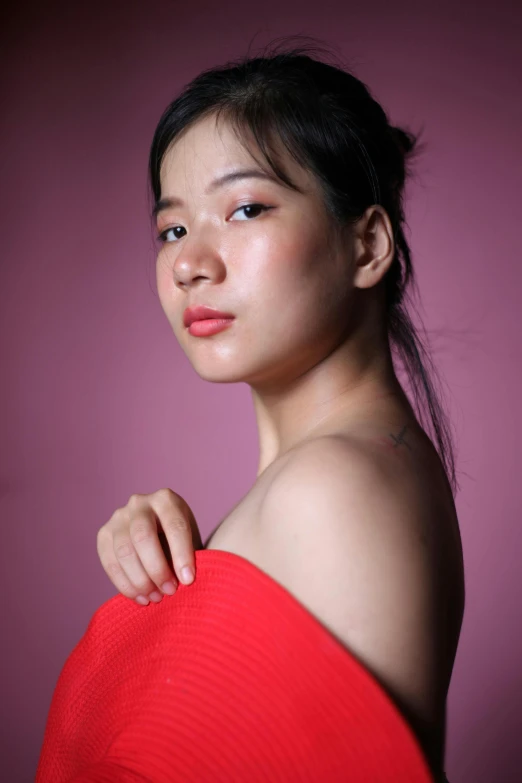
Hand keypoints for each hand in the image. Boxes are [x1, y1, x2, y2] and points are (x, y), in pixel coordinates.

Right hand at [97, 489, 203, 605]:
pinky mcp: (104, 534)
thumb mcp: (190, 541)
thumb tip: (185, 581)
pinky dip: (124, 585)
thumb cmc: (179, 541)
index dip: (182, 555)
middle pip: (143, 536)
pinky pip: (109, 562)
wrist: (158, 534)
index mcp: (166, 499)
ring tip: (155, 598)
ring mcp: (118, 517)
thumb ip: (189, 556)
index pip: (174, 526)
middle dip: (157, 569)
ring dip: (140, 580)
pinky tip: (140, 597)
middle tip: (170, 591)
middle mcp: (139, 503)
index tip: (188, 581)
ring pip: (124, 551)